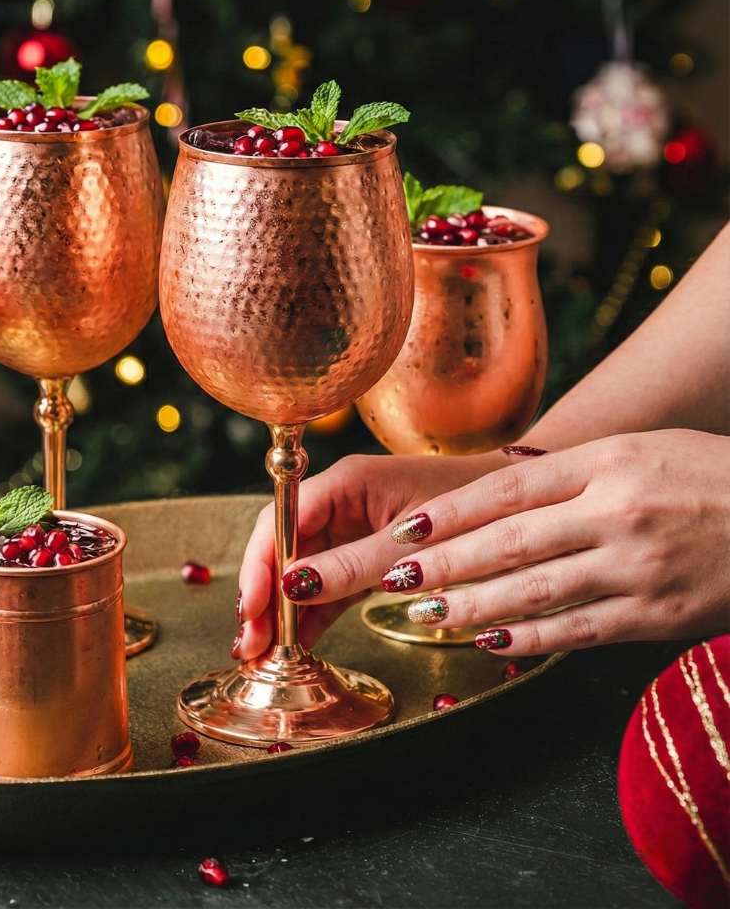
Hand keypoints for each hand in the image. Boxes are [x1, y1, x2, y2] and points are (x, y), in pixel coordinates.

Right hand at [235, 451, 503, 658]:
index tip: (251, 610)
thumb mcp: (410, 544)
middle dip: (262, 594)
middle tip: (249, 645)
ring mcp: (350, 529)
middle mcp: (340, 502)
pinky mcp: (366, 555)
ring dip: (280, 611)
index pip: (281, 521)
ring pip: (300, 570)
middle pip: (282, 546)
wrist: (524, 510)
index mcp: (345, 483)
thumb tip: (292, 585)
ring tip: (263, 655)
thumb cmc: (476, 511)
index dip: (259, 566)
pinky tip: (297, 645)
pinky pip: (328, 585)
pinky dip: (311, 615)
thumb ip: (353, 564)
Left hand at [274, 430, 729, 655]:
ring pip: (536, 590)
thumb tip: (506, 463)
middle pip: (510, 541)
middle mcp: (616, 512)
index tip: (405, 530)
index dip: (450, 513)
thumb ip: (571, 464)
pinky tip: (492, 642)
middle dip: (444, 563)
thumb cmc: (708, 478)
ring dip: (472, 605)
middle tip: (393, 578)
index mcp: (606, 463)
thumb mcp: (642, 448)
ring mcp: (637, 567)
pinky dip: (531, 638)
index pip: (508, 489)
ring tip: (426, 613)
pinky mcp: (657, 615)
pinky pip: (580, 629)